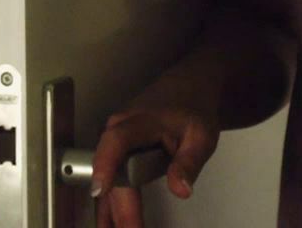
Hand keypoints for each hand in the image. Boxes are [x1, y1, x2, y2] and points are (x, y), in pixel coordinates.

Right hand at [91, 102, 219, 227]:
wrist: (187, 87)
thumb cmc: (192, 108)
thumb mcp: (201, 135)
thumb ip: (188, 162)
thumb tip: (180, 189)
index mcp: (138, 122)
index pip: (116, 142)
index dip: (106, 165)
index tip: (101, 190)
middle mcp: (117, 130)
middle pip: (114, 175)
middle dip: (120, 210)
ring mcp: (112, 140)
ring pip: (108, 182)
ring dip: (109, 212)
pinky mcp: (115, 151)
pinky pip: (110, 181)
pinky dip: (112, 206)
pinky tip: (111, 225)